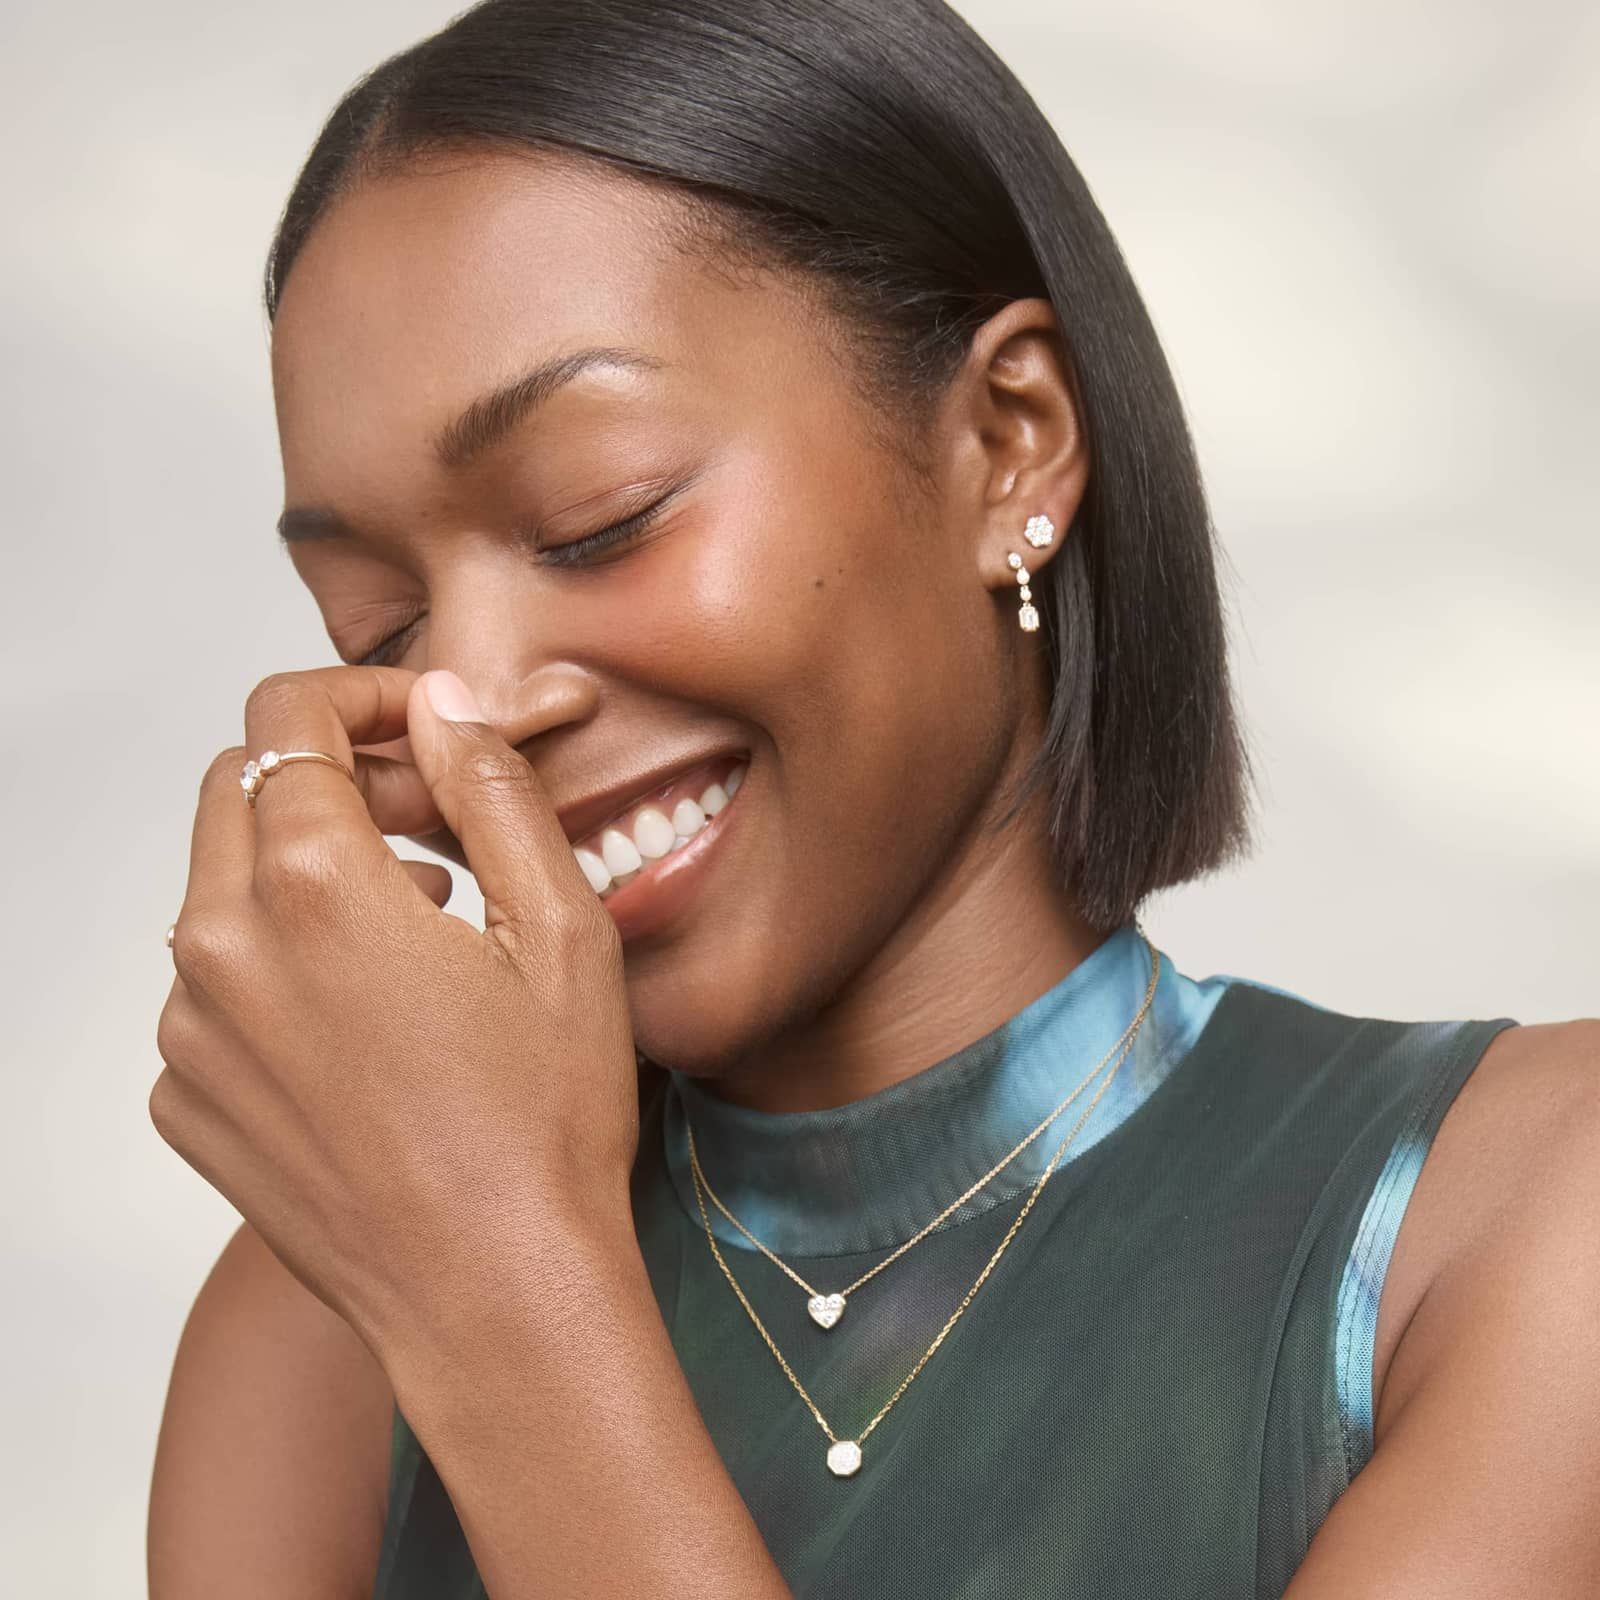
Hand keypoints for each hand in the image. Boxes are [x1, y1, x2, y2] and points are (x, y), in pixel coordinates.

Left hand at [152, 665, 640, 1364]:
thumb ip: (490, 791)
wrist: (493, 1296)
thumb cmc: (543, 1123)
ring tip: (416, 928)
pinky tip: (369, 1023)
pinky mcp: (186, 1099)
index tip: (416, 725)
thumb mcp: (560, 931)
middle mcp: (221, 948)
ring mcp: (190, 1032)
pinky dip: (276, 969)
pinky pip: (211, 988)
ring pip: (221, 889)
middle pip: (236, 790)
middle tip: (425, 824)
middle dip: (325, 778)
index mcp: (313, 887)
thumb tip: (443, 705)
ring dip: (303, 874)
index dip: (358, 696)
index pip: (286, 718)